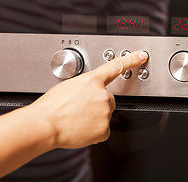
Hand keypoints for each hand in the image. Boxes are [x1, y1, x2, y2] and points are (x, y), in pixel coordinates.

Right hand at [29, 50, 148, 148]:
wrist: (45, 124)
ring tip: (77, 118)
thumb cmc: (52, 106)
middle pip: (109, 99)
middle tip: (80, 109)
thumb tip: (88, 94)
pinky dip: (94, 131)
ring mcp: (105, 112)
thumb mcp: (69, 86)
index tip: (141, 56)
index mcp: (93, 80)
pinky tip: (81, 128)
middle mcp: (103, 95)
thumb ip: (85, 87)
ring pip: (105, 114)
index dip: (131, 60)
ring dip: (95, 117)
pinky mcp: (104, 129)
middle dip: (97, 104)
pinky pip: (103, 130)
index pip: (116, 66)